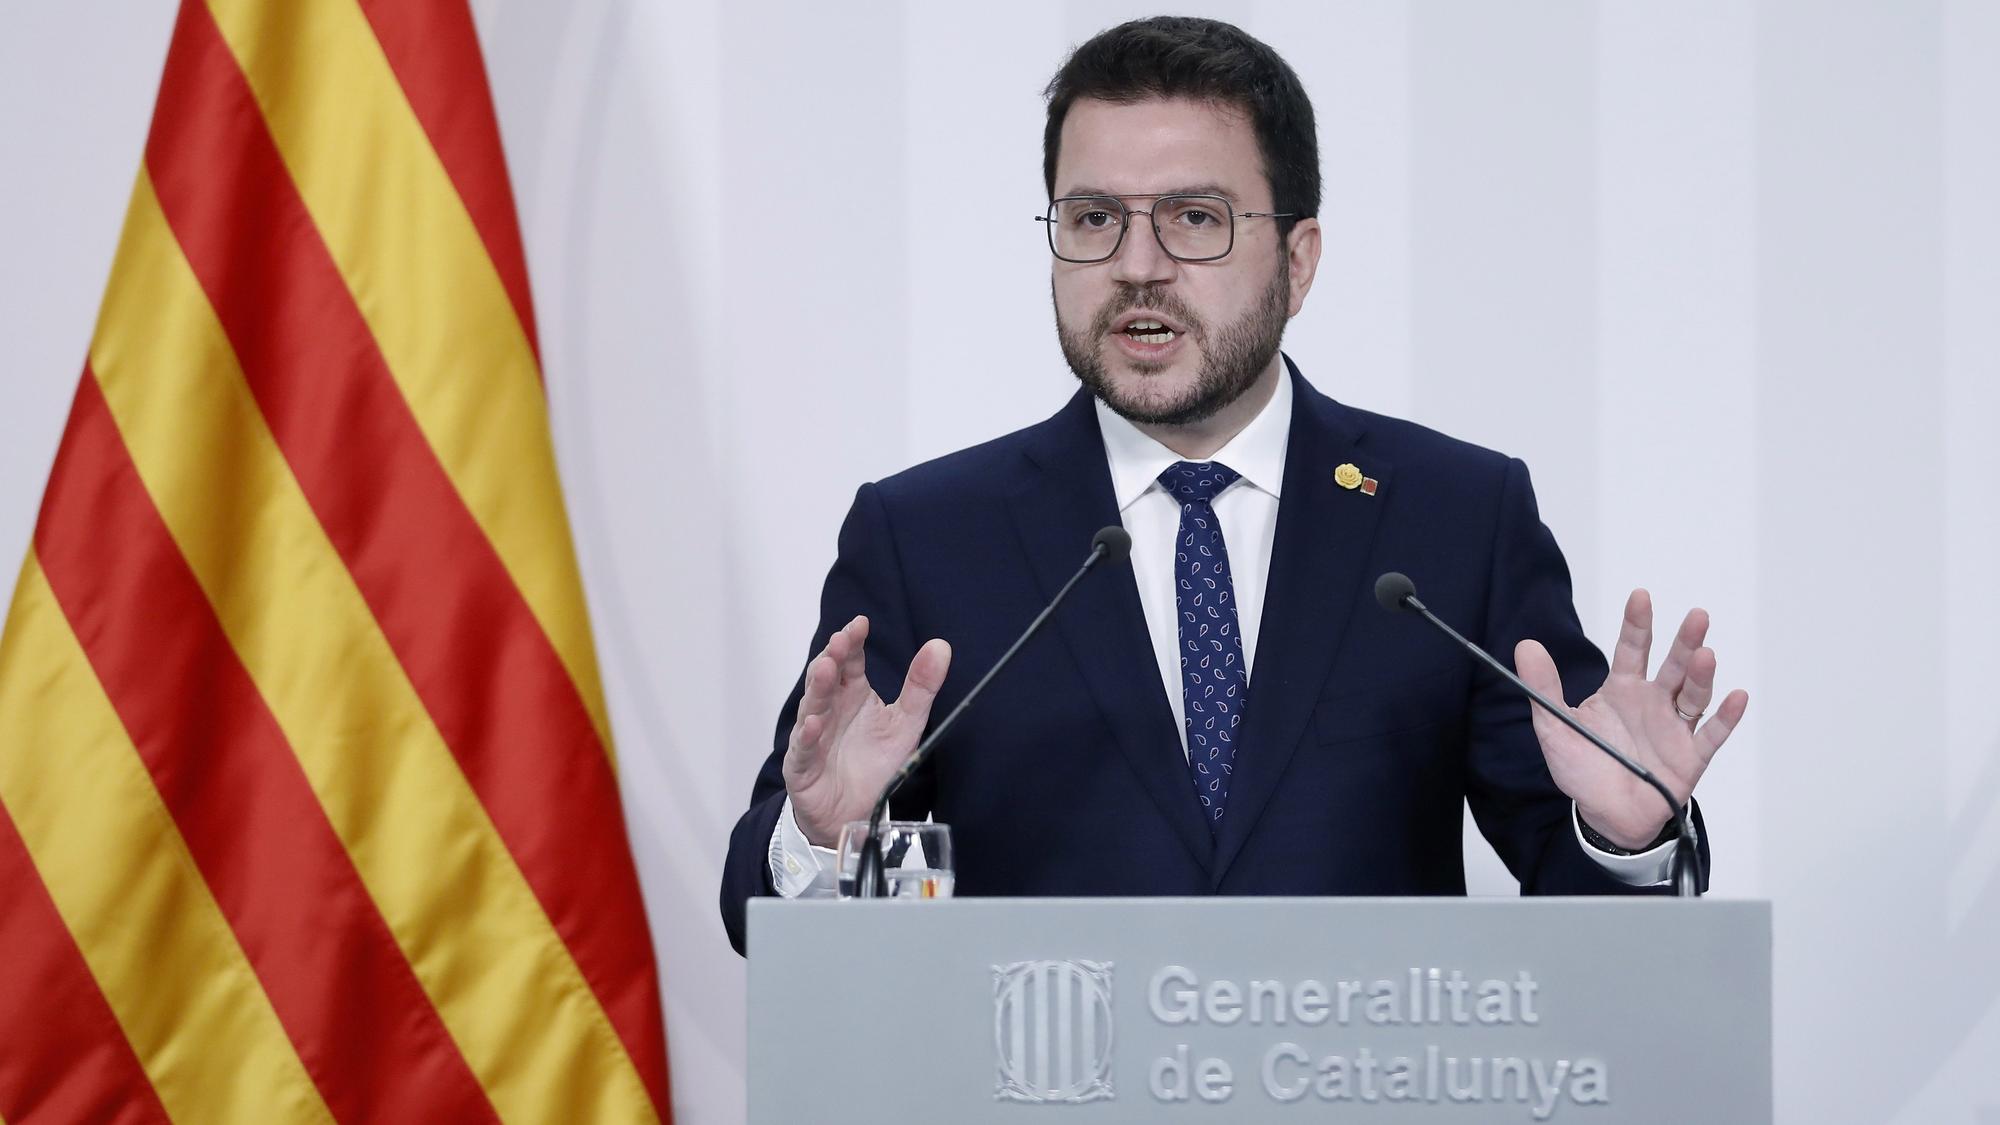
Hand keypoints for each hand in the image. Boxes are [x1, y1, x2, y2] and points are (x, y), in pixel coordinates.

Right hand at [781, 615, 951, 847]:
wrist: (854, 813)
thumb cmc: (874, 764)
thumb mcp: (906, 722)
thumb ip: (921, 686)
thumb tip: (941, 646)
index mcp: (852, 694)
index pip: (850, 660)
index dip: (852, 641)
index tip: (861, 624)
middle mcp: (830, 708)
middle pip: (826, 676)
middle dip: (832, 656)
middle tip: (841, 639)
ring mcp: (813, 735)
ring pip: (812, 706)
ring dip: (817, 688)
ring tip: (826, 669)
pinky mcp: (802, 765)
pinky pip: (803, 748)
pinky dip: (807, 736)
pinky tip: (814, 723)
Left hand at [1515, 589, 1748, 849]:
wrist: (1605, 816)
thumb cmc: (1583, 768)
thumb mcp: (1555, 725)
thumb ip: (1543, 687)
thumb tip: (1526, 645)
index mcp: (1623, 690)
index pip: (1632, 649)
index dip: (1637, 623)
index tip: (1640, 596)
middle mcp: (1653, 702)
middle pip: (1672, 665)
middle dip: (1684, 641)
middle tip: (1696, 616)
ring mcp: (1674, 727)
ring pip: (1693, 694)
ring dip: (1702, 675)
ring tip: (1706, 655)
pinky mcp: (1691, 757)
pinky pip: (1712, 734)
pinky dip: (1726, 716)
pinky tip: (1737, 696)